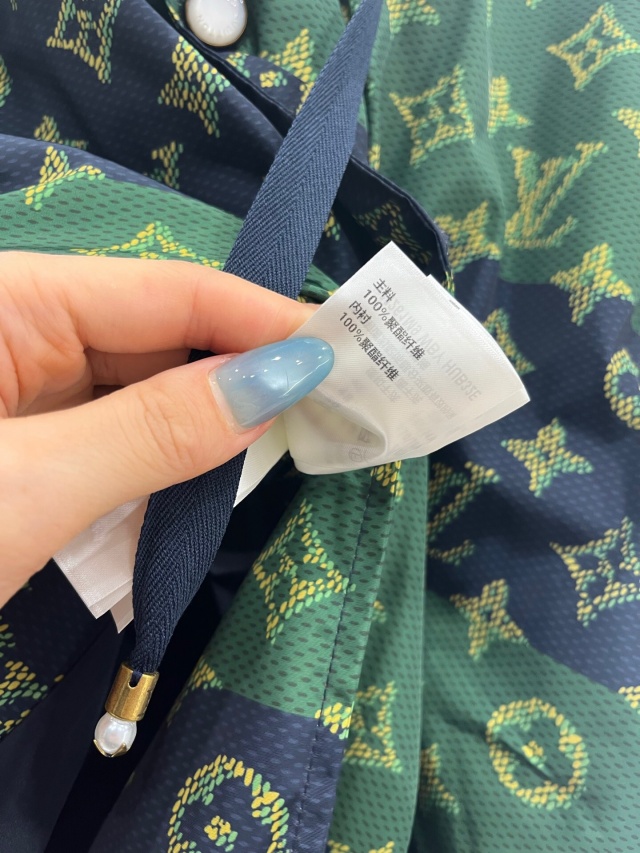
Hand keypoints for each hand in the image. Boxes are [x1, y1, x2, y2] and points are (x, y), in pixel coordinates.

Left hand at [0, 252, 331, 603]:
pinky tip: (212, 469)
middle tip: (331, 404)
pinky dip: (158, 458)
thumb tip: (280, 379)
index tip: (344, 349)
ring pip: (136, 389)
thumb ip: (156, 429)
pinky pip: (109, 433)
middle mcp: (17, 327)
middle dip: (239, 375)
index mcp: (9, 299)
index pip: (165, 292)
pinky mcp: (21, 442)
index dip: (260, 319)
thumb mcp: (33, 487)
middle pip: (155, 337)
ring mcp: (15, 388)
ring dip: (204, 424)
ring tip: (290, 437)